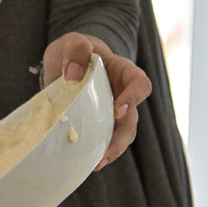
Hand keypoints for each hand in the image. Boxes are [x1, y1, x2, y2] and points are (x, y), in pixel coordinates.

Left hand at [43, 32, 152, 170]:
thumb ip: (76, 49)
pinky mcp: (100, 124)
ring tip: (98, 163)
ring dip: (113, 150)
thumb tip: (73, 76)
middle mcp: (123, 94)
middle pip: (132, 119)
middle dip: (122, 137)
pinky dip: (100, 151)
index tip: (118, 110)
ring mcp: (113, 112)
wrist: (67, 63)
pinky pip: (106, 140)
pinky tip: (89, 162)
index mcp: (123, 72)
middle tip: (106, 151)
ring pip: (123, 134)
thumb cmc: (75, 51)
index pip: (140, 84)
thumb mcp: (73, 41)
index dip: (134, 98)